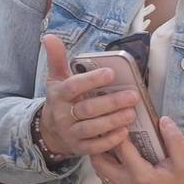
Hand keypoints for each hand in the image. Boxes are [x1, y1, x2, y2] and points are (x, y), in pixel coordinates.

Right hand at [38, 34, 139, 157]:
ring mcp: (71, 133)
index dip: (92, 80)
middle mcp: (63, 115)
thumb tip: (50, 36)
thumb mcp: (57, 80)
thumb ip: (57, 59)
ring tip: (132, 113)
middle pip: (88, 109)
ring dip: (113, 121)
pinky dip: (110, 141)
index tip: (111, 73)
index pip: (74, 87)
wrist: (50, 131)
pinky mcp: (79, 148)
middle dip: (111, 102)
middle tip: (133, 96)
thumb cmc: (61, 101)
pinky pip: (95, 147)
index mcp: (59, 95)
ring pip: (92, 128)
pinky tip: (125, 132)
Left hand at [85, 117, 183, 183]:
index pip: (120, 147)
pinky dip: (109, 163)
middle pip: (99, 161)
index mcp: (141, 176)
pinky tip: (121, 153)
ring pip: (101, 171)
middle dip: (101, 141)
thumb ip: (174, 140)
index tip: (120, 113)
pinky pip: (109, 177)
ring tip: (114, 136)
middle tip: (110, 124)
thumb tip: (163, 120)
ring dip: (102, 153)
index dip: (118, 127)